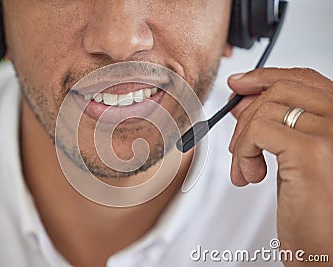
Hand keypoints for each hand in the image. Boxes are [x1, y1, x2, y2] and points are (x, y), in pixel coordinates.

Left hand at [228, 68, 332, 265]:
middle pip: (283, 89)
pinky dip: (243, 150)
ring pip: (265, 109)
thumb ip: (273, 125)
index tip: (239, 84)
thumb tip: (243, 100)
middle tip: (238, 144)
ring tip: (245, 170)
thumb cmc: (315, 213)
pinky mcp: (312, 152)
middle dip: (247, 112)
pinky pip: (258, 129)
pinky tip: (249, 176)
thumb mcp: (291, 159)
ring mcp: (332, 133)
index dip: (267, 77)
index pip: (304, 79)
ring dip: (242, 141)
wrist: (327, 253)